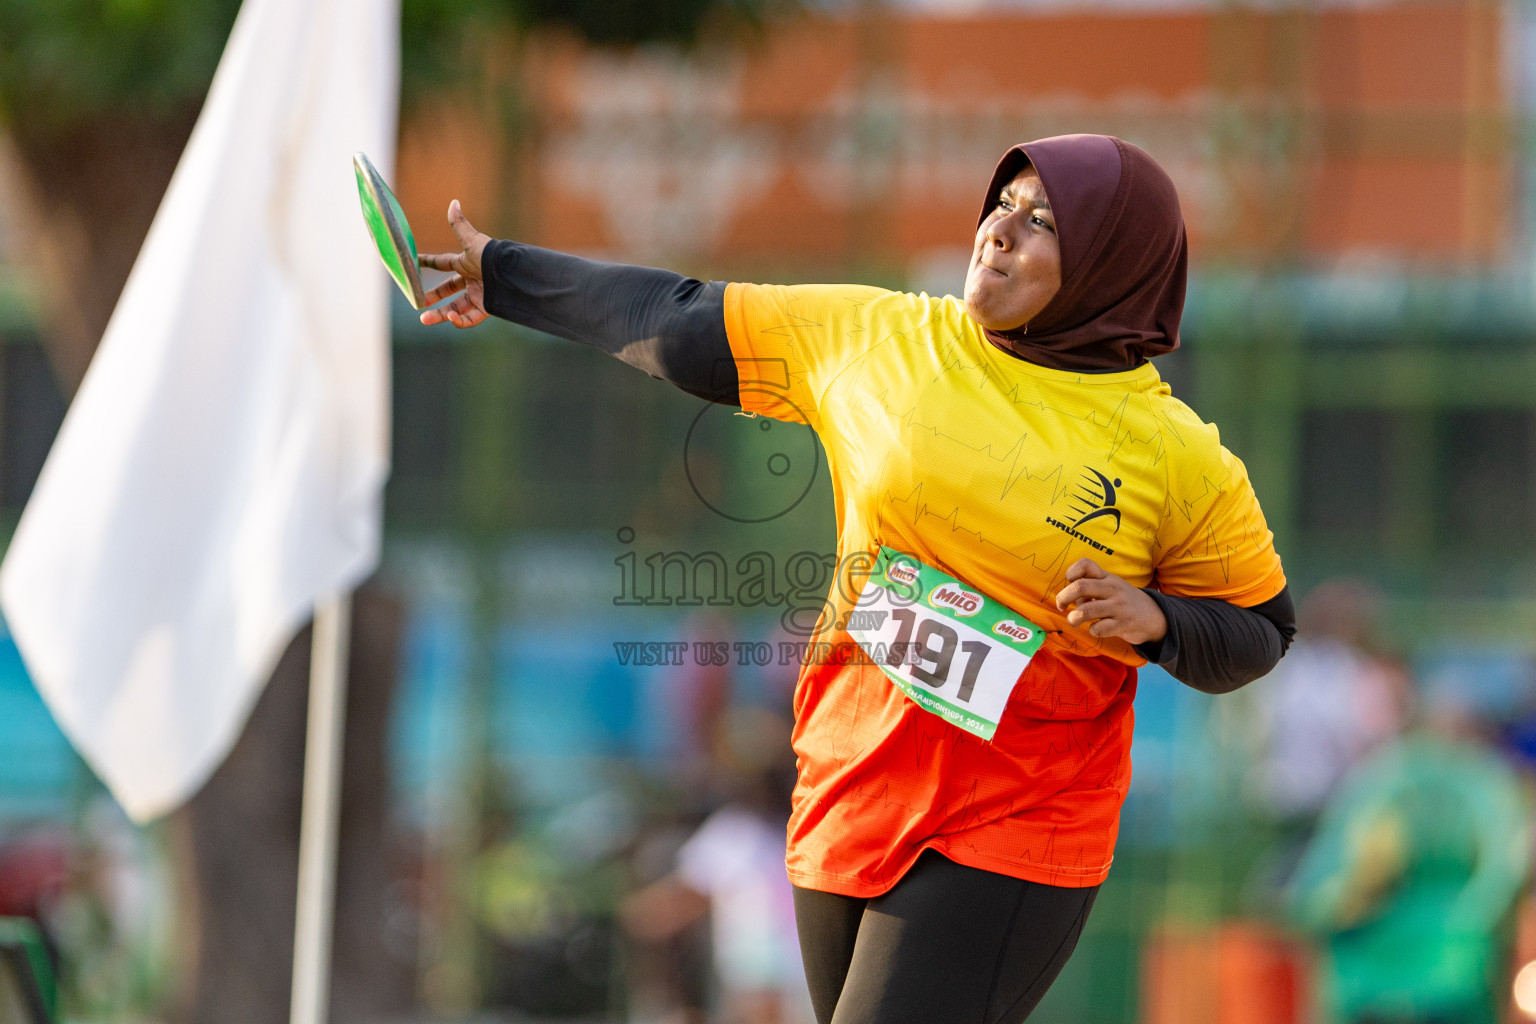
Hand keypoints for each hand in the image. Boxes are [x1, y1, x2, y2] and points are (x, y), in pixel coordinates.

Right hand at [417, 200, 492, 327]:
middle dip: (432, 296)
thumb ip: (459, 224)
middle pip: (447, 289)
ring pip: (455, 307)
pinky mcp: (487, 307)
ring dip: (440, 314)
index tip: (414, 263)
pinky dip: (460, 320)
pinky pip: (470, 318)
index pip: (442, 263)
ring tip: (424, 319)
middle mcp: (471, 279)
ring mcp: (478, 294)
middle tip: (419, 302)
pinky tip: (451, 318)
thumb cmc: (492, 255)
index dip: (428, 262)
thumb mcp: (472, 241)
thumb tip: (453, 202)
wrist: (512, 273)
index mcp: (465, 263)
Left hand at [1054, 558, 1166, 644]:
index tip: (1070, 583)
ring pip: (1086, 610)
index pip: (1086, 564)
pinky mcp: (1123, 624)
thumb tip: (1067, 598)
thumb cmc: (1123, 602)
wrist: (1154, 616)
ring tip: (1073, 621)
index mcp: (1107, 577)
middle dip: (1063, 597)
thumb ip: (1089, 589)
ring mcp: (1119, 607)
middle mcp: (1112, 589)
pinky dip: (1092, 630)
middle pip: (1080, 586)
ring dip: (1073, 618)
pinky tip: (1095, 629)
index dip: (1071, 572)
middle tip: (1061, 605)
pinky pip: (1099, 629)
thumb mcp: (1109, 588)